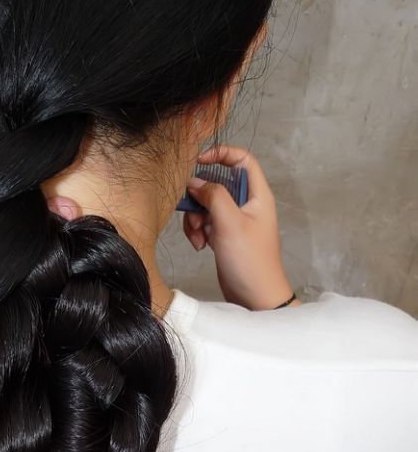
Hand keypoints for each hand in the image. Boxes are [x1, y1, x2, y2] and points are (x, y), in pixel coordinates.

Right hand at [182, 144, 298, 310]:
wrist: (256, 297)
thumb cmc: (251, 262)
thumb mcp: (229, 223)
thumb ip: (212, 195)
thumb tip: (195, 182)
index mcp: (258, 195)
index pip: (242, 159)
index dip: (221, 154)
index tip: (199, 160)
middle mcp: (247, 204)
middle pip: (217, 183)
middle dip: (200, 196)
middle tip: (194, 211)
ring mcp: (235, 220)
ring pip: (207, 203)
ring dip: (195, 217)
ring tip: (198, 236)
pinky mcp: (224, 234)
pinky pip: (204, 221)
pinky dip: (197, 230)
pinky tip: (200, 245)